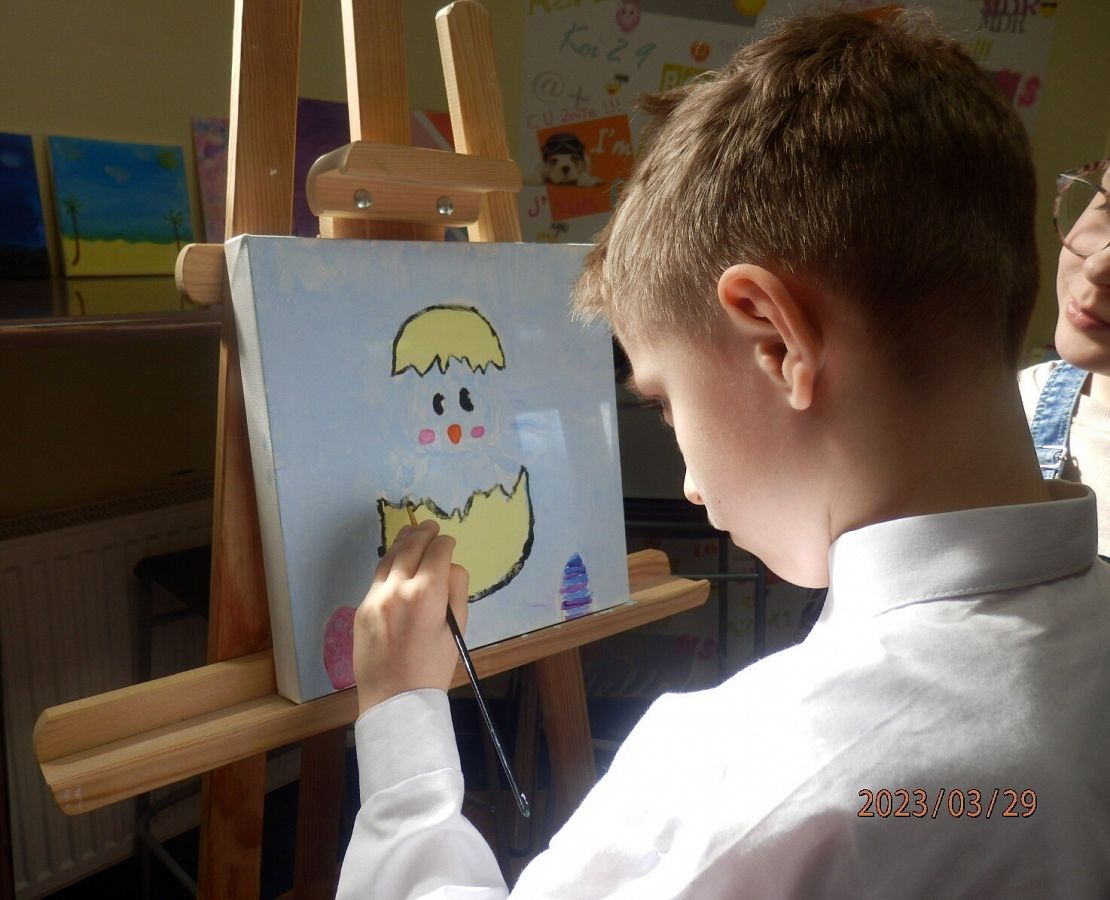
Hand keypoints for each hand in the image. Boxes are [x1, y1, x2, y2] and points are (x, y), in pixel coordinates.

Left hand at [353, 520, 468, 713]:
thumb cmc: (433, 668)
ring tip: (412, 534)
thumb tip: (449, 567)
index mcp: (426, 594)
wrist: (395, 699)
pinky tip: (396, 562)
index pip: (438, 553)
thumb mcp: (457, 629)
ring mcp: (375, 597)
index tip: (450, 541)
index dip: (446, 544)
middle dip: (423, 534)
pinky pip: (377, 577)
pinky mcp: (361, 608)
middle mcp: (397, 588)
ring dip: (402, 543)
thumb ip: (456, 591)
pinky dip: (389, 564)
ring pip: (388, 558)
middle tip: (431, 525)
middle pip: (410, 548)